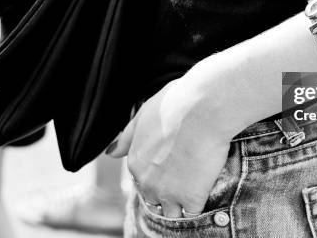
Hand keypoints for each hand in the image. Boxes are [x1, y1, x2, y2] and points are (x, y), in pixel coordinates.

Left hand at [105, 77, 231, 217]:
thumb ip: (127, 137)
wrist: (202, 108)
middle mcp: (148, 183)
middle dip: (167, 192)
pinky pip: (193, 212)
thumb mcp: (144, 114)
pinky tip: (205, 187)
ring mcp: (170, 193)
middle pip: (155, 200)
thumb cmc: (176, 104)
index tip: (171, 166)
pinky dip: (198, 203)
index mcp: (135, 164)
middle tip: (184, 175)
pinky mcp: (192, 197)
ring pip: (172, 212)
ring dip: (180, 203)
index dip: (158, 176)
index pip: (142, 182)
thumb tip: (111, 152)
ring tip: (194, 184)